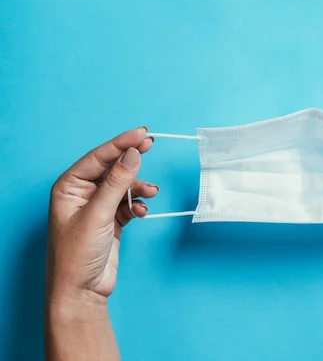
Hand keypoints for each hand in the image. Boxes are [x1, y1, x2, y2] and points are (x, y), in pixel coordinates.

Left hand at [46, 127, 157, 303]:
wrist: (82, 292)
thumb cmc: (77, 255)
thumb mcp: (97, 215)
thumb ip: (117, 183)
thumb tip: (132, 154)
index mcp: (69, 187)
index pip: (98, 157)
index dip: (120, 143)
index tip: (142, 134)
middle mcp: (82, 194)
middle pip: (112, 168)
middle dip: (131, 160)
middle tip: (150, 143)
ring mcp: (97, 207)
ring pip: (124, 186)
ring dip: (138, 187)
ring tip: (150, 192)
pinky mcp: (111, 220)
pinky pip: (129, 203)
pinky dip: (138, 204)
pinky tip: (142, 211)